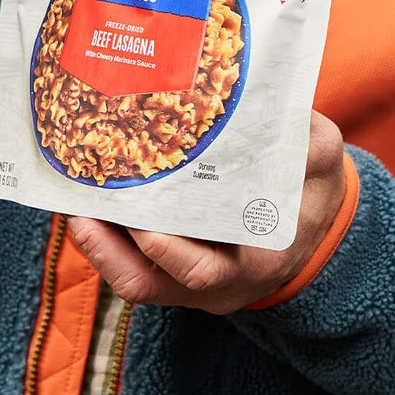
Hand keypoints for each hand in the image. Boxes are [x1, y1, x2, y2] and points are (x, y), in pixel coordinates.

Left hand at [66, 111, 347, 313]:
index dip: (167, 251)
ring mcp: (196, 284)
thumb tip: (274, 110)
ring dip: (101, 250)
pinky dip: (107, 247)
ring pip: (139, 282)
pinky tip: (86, 209)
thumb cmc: (310, 182)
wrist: (313, 217)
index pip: (205, 269)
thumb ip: (304, 139)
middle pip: (157, 281)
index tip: (138, 220)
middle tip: (87, 206)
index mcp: (259, 259)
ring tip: (74, 209)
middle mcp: (223, 283)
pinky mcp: (176, 272)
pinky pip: (136, 273)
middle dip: (116, 248)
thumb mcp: (320, 158)